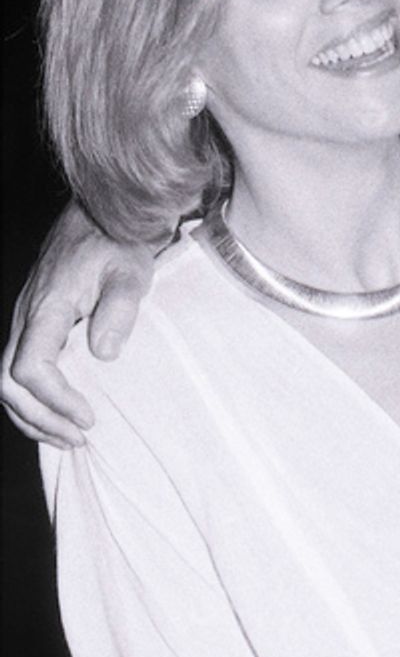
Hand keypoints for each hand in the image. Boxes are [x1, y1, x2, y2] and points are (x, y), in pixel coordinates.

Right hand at [2, 204, 153, 446]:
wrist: (102, 217)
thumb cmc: (119, 245)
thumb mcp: (131, 274)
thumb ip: (119, 312)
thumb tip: (103, 354)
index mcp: (47, 308)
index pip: (30, 367)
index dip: (55, 399)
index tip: (89, 417)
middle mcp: (26, 317)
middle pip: (8, 383)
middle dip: (40, 418)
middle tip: (79, 438)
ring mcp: (25, 322)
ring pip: (6, 382)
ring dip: (33, 416)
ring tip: (69, 439)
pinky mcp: (33, 326)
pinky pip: (17, 371)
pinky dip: (33, 401)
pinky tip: (59, 417)